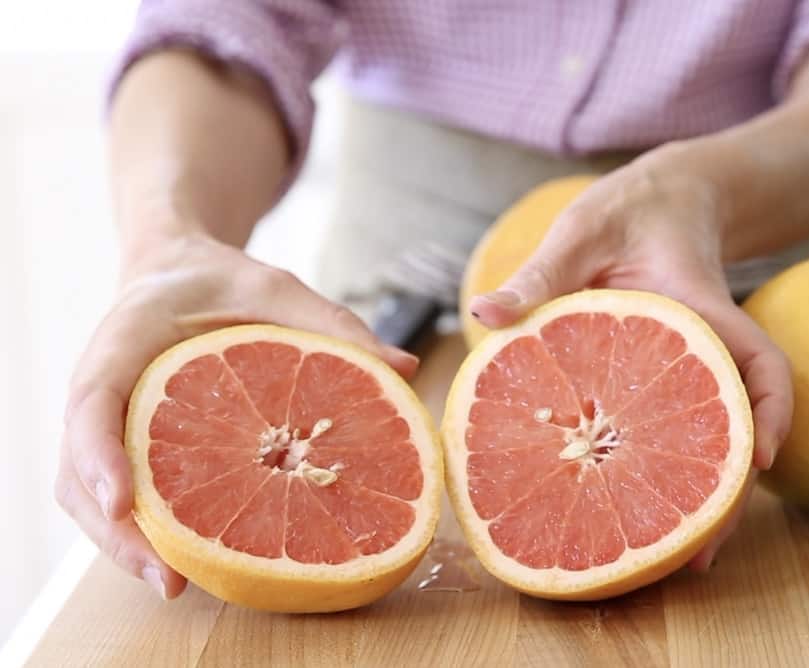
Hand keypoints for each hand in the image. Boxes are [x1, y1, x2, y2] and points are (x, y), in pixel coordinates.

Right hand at [56, 234, 417, 597]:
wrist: (180, 275)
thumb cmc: (223, 282)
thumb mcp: (278, 289)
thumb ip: (333, 325)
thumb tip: (404, 366)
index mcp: (124, 343)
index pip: (92, 403)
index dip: (101, 455)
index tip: (124, 501)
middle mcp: (104, 392)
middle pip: (79, 474)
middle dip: (118, 532)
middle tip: (168, 577)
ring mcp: (109, 427)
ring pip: (90, 497)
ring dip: (127, 546)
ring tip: (177, 586)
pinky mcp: (128, 450)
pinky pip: (123, 497)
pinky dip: (147, 532)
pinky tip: (195, 563)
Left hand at [469, 145, 793, 570]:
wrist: (655, 205)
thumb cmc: (623, 217)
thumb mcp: (580, 234)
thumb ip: (541, 272)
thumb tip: (485, 314)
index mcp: (701, 312)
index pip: (761, 364)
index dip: (770, 413)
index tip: (759, 459)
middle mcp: (708, 352)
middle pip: (741, 429)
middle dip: (730, 494)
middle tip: (700, 555)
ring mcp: (691, 373)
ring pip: (713, 442)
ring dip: (702, 500)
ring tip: (678, 560)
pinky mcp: (668, 386)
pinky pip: (679, 433)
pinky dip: (671, 476)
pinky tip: (636, 512)